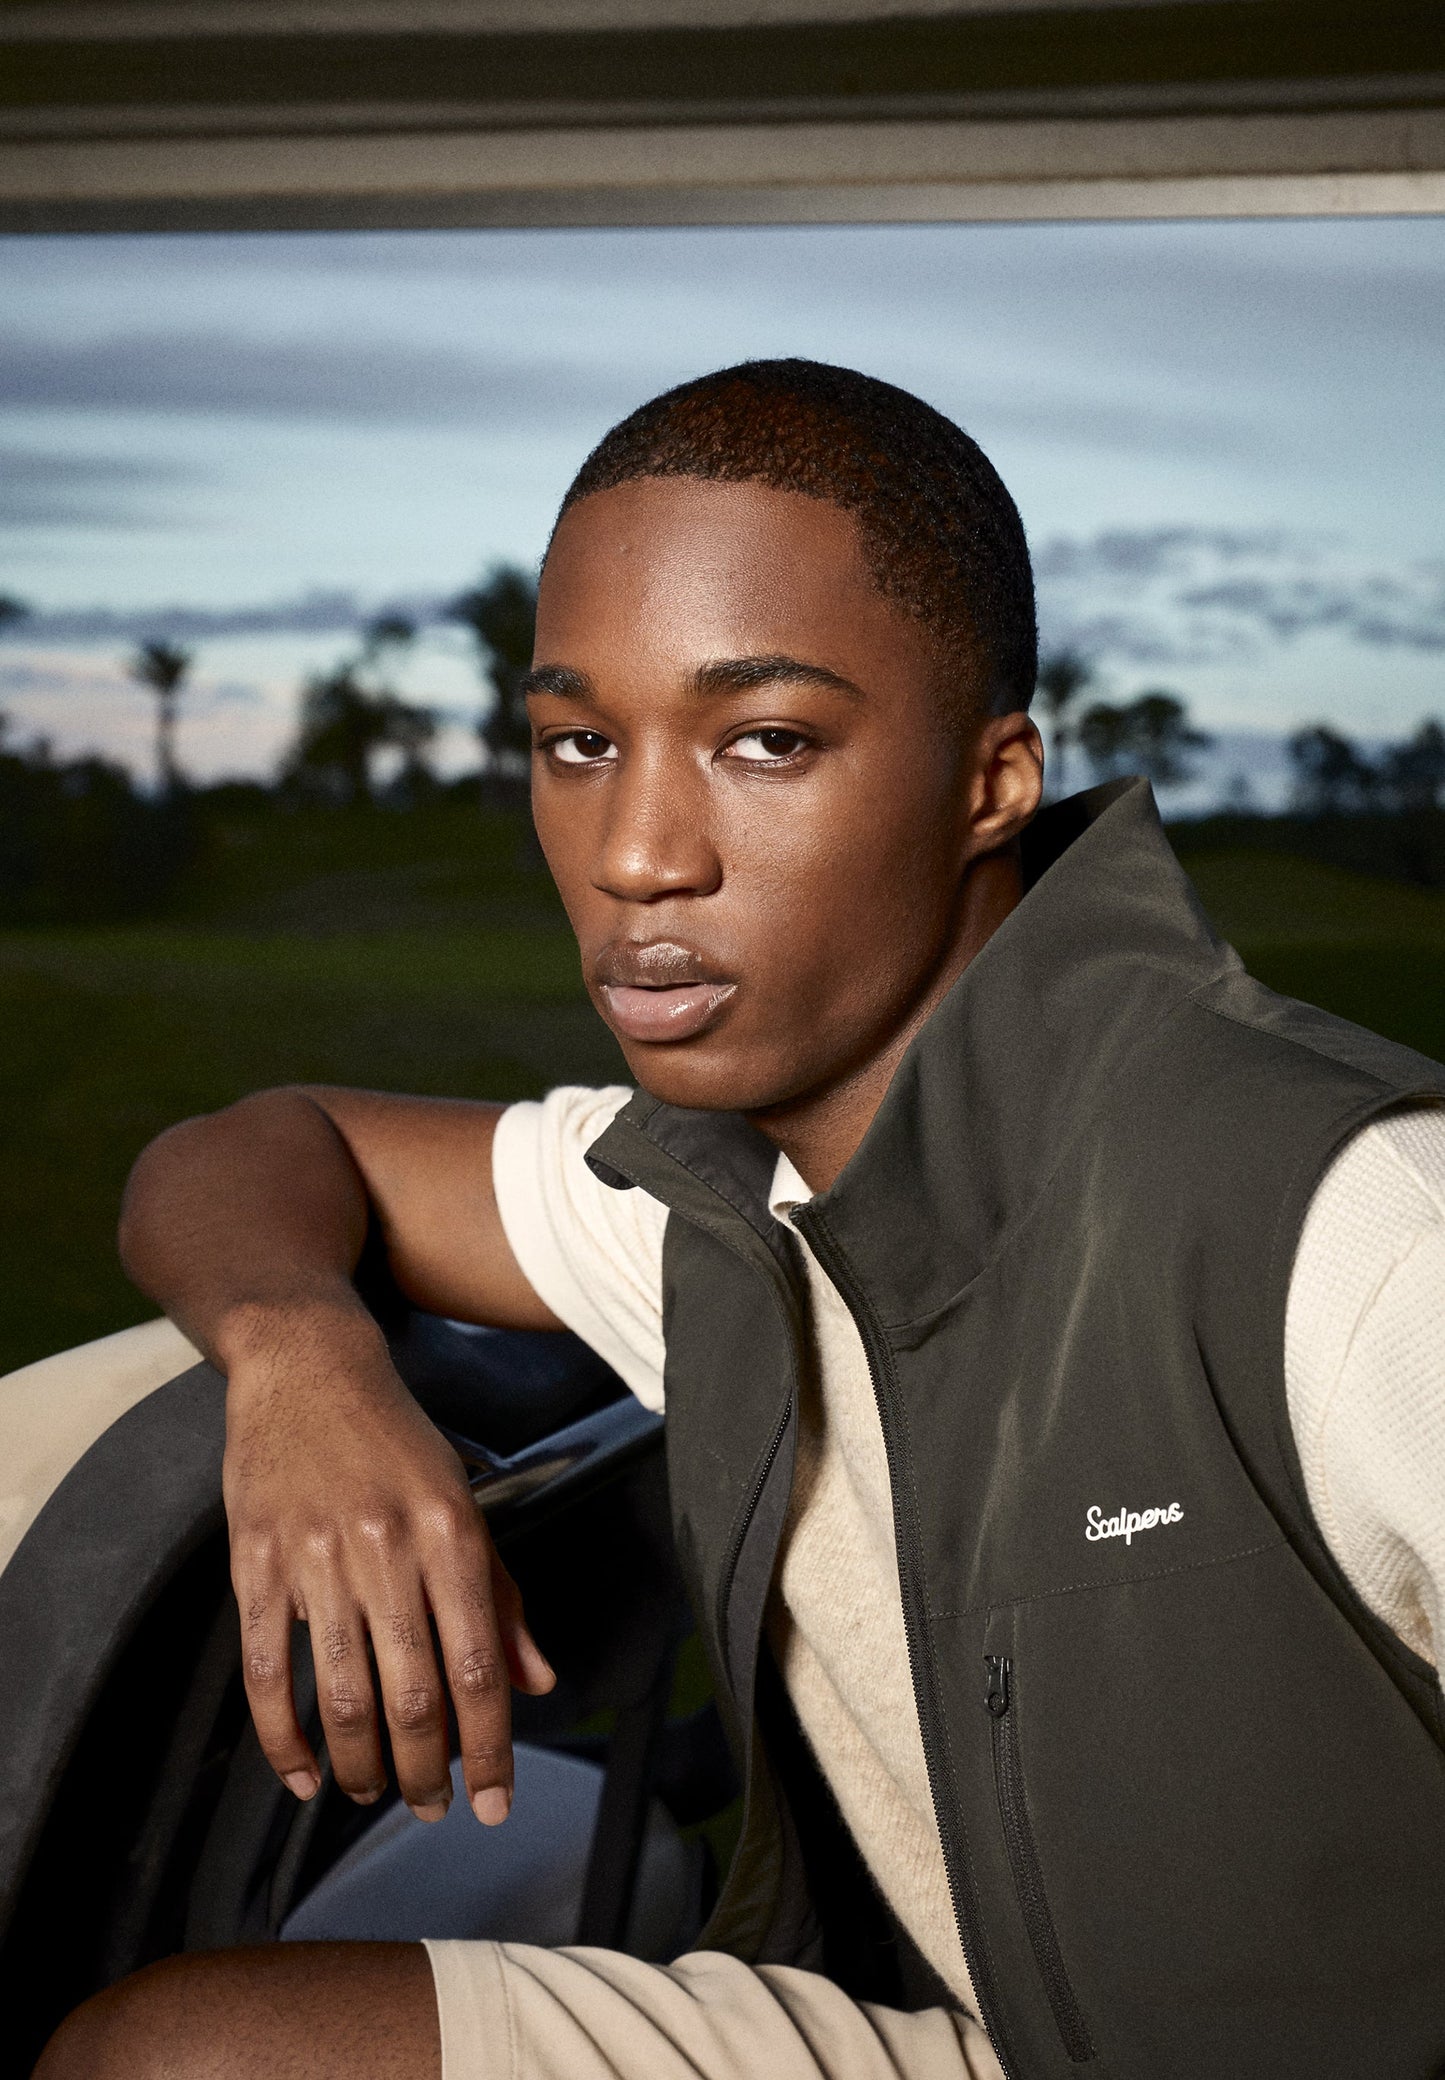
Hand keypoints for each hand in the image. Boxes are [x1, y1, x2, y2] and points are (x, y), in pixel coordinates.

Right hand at [222, 1309, 553, 1824]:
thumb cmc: (393, 1437)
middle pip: (413, 1692)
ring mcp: (315, 1556)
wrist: (307, 1367)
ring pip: (340, 1693)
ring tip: (377, 1791)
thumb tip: (536, 1680)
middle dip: (428, 1771)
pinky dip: (283, 1737)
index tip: (496, 1800)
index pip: (478, 1664)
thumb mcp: (463, 1499)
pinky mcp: (255, 1561)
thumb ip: (500, 1594)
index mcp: (449, 1531)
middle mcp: (387, 1546)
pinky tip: (303, 1774)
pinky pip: (265, 1670)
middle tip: (432, 1809)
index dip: (491, 1746)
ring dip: (363, 1763)